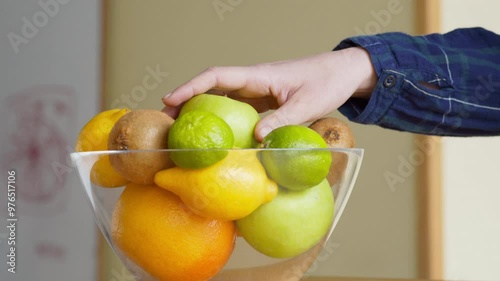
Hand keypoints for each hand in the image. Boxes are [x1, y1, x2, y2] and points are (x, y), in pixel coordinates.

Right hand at [162, 47, 376, 140]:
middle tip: (166, 121)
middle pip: (211, 86)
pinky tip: (216, 135)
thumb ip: (282, 120)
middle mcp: (253, 81)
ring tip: (182, 129)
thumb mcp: (308, 104)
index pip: (217, 77)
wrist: (342, 73)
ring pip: (221, 97)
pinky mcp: (263, 100)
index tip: (169, 100)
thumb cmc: (327, 82)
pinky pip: (236, 108)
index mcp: (259, 75)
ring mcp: (257, 90)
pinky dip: (221, 118)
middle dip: (186, 100)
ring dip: (200, 109)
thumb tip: (256, 139)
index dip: (191, 87)